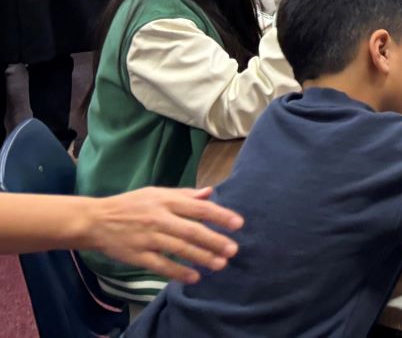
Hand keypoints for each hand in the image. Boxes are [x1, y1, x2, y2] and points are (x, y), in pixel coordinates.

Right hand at [81, 187, 242, 282]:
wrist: (95, 220)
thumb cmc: (130, 205)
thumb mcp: (156, 193)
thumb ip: (184, 194)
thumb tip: (210, 193)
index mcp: (166, 201)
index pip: (199, 208)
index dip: (220, 216)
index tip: (238, 224)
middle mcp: (159, 219)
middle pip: (192, 231)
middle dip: (215, 241)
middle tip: (233, 250)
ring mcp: (148, 238)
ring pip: (179, 249)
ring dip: (202, 257)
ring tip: (220, 264)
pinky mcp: (137, 255)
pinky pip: (161, 265)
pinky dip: (178, 272)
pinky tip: (194, 277)